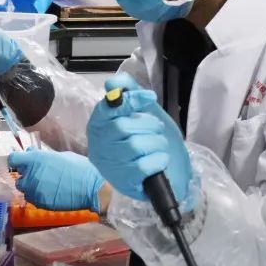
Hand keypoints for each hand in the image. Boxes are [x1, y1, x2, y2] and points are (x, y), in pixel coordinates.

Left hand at [8, 149, 104, 211]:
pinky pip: (33, 199)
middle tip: (40, 175)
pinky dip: (39, 196)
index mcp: (36, 159)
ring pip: (25, 189)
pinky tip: (52, 194)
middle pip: (18, 177)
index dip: (17, 160)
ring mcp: (34, 190)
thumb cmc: (80, 168)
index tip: (23, 162)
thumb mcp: (62, 156)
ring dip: (32, 187)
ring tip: (47, 186)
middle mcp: (31, 175)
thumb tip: (32, 153)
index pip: (13, 159)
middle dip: (26, 176)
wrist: (91, 188)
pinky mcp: (40, 203)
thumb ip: (44, 156)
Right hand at [86, 73, 192, 206]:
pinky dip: (158, 160)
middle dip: (149, 125)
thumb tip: (114, 83)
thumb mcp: (140, 111)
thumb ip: (129, 92)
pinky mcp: (125, 182)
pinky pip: (143, 166)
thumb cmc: (148, 139)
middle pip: (123, 127)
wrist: (166, 172)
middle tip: (157, 129)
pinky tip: (160, 160)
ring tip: (159, 145)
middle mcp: (99, 146)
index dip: (129, 100)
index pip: (107, 108)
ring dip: (156, 143)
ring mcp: (111, 166)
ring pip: (135, 146)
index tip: (150, 97)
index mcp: (99, 125)